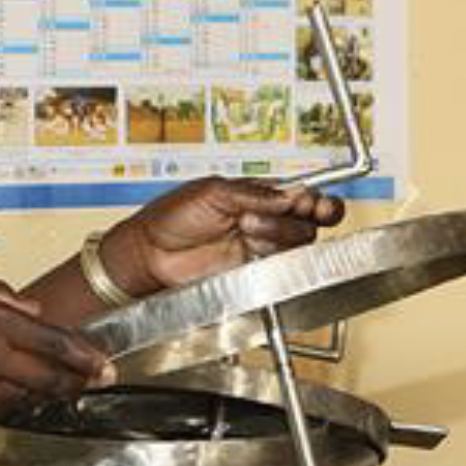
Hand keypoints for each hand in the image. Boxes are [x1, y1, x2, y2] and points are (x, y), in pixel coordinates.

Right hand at [0, 266, 112, 412]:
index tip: (105, 363)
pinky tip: (17, 388)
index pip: (51, 341)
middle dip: (78, 381)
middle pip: (46, 376)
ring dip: (46, 389)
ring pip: (22, 391)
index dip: (84, 355)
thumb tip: (31, 308)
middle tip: (100, 381)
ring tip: (65, 386)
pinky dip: (11, 394)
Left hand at [107, 178, 345, 293]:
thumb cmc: (171, 217)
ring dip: (278, 232)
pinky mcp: (253, 272)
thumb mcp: (213, 193)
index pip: (301, 196)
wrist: (150, 254)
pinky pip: (279, 267)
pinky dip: (274, 258)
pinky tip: (255, 248)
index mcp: (258, 196)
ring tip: (246, 227)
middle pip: (308, 221)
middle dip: (299, 216)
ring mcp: (260, 248)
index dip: (315, 199)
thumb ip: (254, 194)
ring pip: (296, 243)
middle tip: (293, 212)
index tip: (313, 202)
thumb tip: (289, 194)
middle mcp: (265, 221)